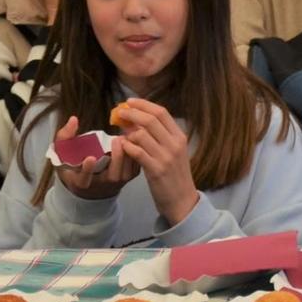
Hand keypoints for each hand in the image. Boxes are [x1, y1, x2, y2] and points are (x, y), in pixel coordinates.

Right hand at [53, 115, 141, 200]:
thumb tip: (73, 120)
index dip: (87, 170)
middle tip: (116, 139)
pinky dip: (136, 152)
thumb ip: (64, 136)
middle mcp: (101, 185)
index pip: (84, 179)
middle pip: (112, 176)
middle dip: (116, 158)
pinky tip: (134, 138)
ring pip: (126, 171)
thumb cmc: (73, 162)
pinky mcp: (129, 176)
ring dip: (128, 153)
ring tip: (126, 137)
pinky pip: (135, 166)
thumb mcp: (63, 152)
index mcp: (81, 182)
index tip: (90, 158)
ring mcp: (117, 182)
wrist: (89, 179)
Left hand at [112, 99, 199, 225]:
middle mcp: (175, 143)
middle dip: (132, 113)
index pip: (162, 112)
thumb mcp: (174, 152)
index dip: (144, 104)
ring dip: (127, 132)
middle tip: (119, 112)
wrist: (182, 199)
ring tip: (120, 134)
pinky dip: (127, 147)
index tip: (130, 101)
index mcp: (180, 136)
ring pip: (141, 134)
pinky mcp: (156, 169)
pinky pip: (137, 152)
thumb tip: (138, 122)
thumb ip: (160, 137)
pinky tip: (122, 147)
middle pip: (151, 119)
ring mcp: (166, 156)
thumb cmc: (175, 175)